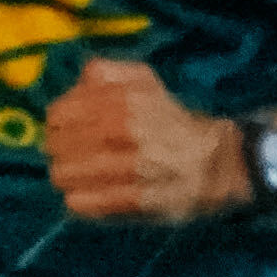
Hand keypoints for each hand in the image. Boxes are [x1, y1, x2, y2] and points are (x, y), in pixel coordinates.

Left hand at [46, 53, 242, 221]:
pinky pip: (88, 203)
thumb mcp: (145, 80)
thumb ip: (107, 73)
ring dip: (65, 176)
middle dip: (58, 150)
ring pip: (68, 174)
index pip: (61, 113)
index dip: (55, 122)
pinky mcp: (140, 202)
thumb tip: (75, 83)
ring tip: (74, 176)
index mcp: (126, 100)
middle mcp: (128, 131)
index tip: (61, 128)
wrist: (221, 161)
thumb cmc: (173, 119)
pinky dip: (79, 200)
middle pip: (59, 145)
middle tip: (66, 154)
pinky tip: (83, 196)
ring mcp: (134, 169)